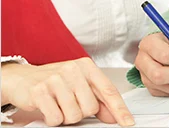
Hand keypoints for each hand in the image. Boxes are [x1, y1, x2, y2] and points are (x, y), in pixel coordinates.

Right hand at [0, 57, 134, 125]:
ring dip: (65, 116)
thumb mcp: (79, 85)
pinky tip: (48, 107)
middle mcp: (72, 70)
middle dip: (81, 112)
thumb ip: (98, 99)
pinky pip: (56, 118)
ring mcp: (55, 79)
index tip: (127, 122)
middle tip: (69, 104)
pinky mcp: (39, 91)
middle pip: (91, 108)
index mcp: (86, 66)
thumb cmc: (53, 81)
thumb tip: (114, 116)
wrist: (21, 78)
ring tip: (58, 105)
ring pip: (74, 115)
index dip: (120, 109)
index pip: (109, 91)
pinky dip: (53, 118)